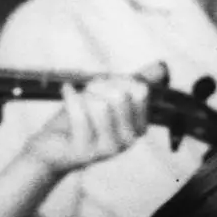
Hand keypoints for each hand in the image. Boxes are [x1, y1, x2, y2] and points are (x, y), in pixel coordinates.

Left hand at [24, 65, 161, 171]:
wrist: (54, 146)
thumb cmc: (83, 118)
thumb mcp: (111, 97)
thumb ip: (136, 82)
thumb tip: (162, 66)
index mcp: (140, 126)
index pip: (140, 90)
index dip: (119, 80)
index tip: (104, 85)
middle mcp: (130, 139)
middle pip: (120, 94)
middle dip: (100, 86)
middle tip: (88, 93)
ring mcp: (110, 147)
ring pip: (100, 104)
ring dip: (85, 95)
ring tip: (78, 101)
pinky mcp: (87, 151)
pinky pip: (80, 113)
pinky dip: (70, 96)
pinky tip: (67, 92)